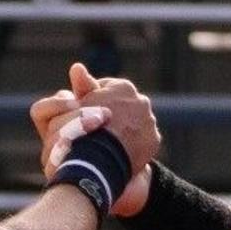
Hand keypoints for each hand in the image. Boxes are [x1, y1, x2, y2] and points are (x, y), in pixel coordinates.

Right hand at [37, 58, 159, 186]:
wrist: (96, 162)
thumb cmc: (80, 130)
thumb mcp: (76, 104)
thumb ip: (82, 85)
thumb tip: (77, 67)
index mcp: (123, 87)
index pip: (106, 88)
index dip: (93, 99)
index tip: (84, 111)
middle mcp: (141, 100)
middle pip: (123, 105)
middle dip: (113, 112)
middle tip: (97, 128)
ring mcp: (150, 120)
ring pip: (134, 121)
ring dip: (124, 127)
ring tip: (107, 142)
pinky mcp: (154, 139)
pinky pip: (142, 138)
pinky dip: (133, 143)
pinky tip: (119, 150)